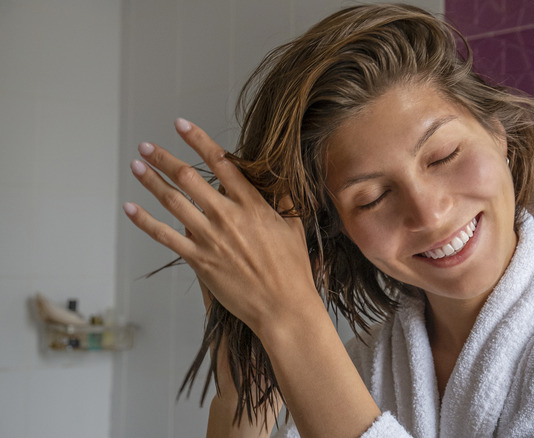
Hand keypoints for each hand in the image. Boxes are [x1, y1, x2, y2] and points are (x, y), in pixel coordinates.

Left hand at [123, 118, 317, 334]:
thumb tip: (277, 174)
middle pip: (189, 178)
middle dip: (164, 158)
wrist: (282, 306)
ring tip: (136, 166)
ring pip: (173, 202)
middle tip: (147, 145)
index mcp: (252, 205)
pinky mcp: (198, 260)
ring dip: (151, 181)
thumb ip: (282, 198)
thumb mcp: (294, 227)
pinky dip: (145, 221)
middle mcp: (228, 216)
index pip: (221, 163)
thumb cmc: (292, 268)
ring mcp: (210, 238)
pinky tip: (130, 207)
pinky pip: (165, 236)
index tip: (180, 124)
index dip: (198, 140)